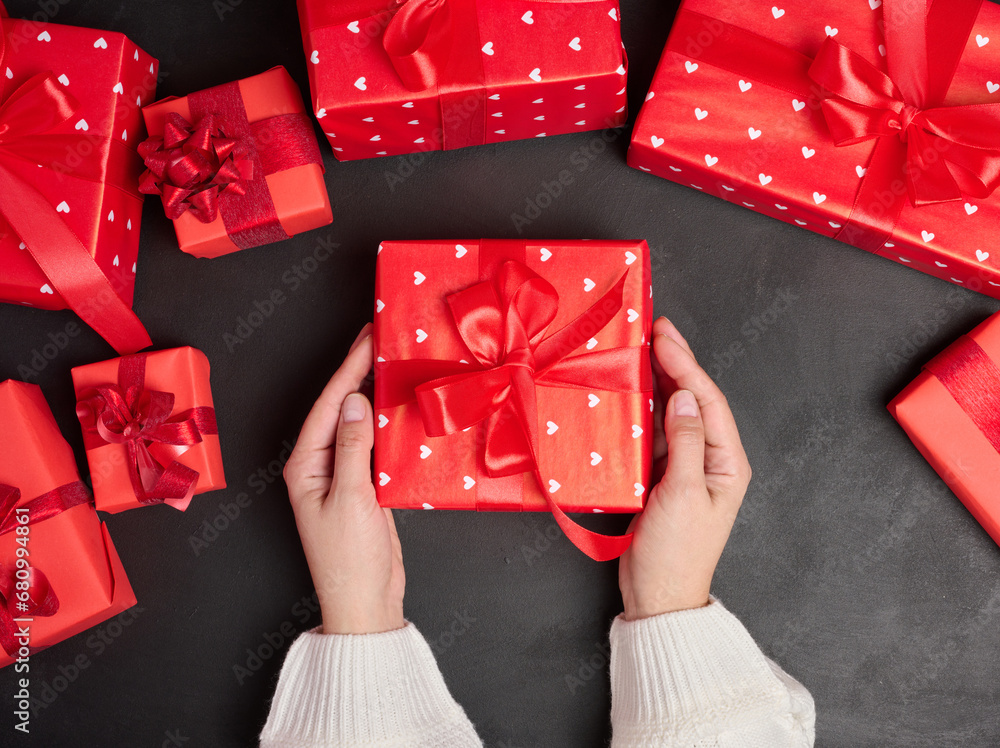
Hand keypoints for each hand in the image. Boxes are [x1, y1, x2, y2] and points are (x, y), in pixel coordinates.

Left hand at [283, 323, 404, 633]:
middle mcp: (319, 466)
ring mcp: (341, 476)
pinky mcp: (363, 487)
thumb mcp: (351, 498)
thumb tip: (354, 401)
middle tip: (380, 338)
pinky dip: (387, 424)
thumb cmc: (349, 560)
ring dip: (373, 394)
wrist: (366, 603)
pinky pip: (373, 445)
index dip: (347, 369)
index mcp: (305, 466)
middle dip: (358, 372)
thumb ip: (353, 448)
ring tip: (392, 362)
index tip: (367, 339)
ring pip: (357, 423)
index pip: (327, 406)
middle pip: (339, 408)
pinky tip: (401, 408)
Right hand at [619, 317, 751, 618]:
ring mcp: (686, 467)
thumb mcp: (683, 493)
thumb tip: (687, 396)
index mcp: (726, 462)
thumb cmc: (677, 552)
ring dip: (659, 382)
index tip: (665, 336)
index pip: (709, 402)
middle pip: (695, 400)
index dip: (687, 365)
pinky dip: (643, 411)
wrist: (658, 594)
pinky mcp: (662, 476)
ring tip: (642, 350)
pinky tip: (631, 393)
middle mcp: (710, 459)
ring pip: (674, 413)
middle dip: (677, 363)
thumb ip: (686, 441)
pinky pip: (655, 434)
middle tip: (656, 328)